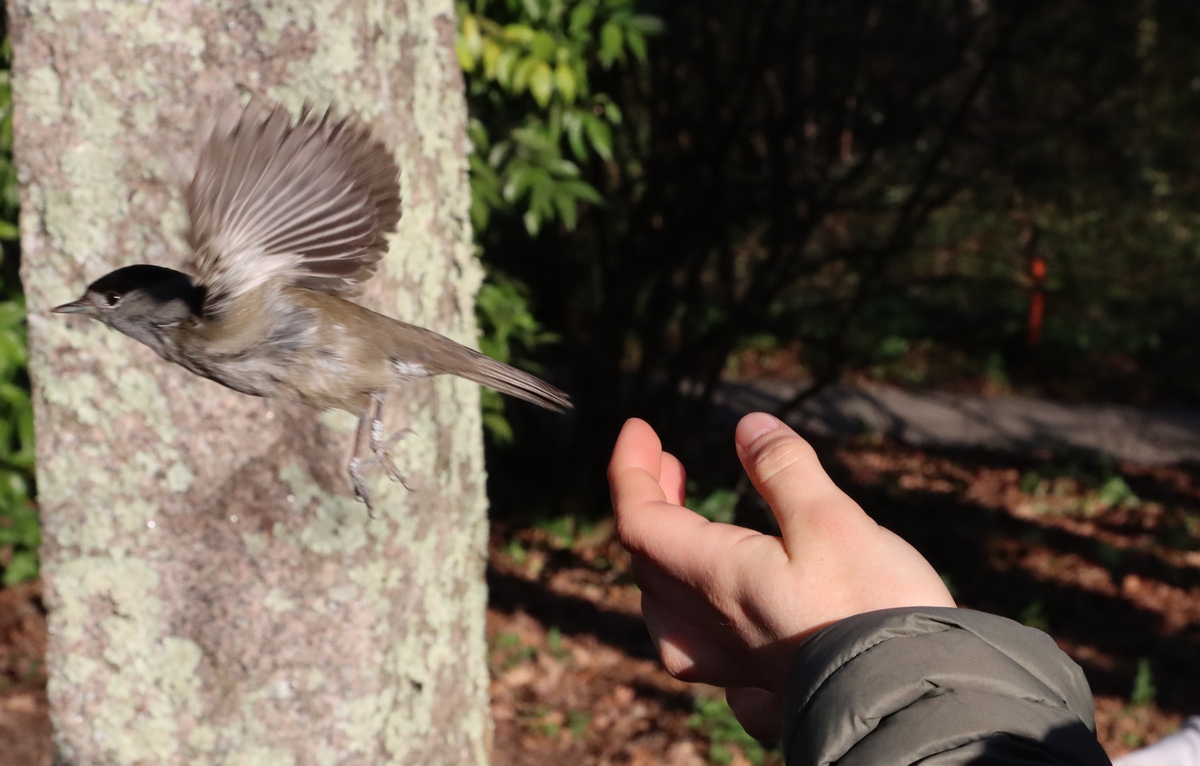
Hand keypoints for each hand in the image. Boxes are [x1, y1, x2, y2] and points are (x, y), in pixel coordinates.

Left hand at [608, 412, 954, 739]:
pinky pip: (701, 651)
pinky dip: (694, 613)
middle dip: (649, 500)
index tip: (638, 429)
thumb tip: (748, 426)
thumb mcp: (830, 519)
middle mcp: (711, 624)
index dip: (630, 469)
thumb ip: (784, 470)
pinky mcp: (764, 685)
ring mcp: (732, 662)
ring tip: (684, 528)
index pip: (638, 519)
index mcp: (713, 576)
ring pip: (667, 610)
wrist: (912, 702)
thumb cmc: (871, 608)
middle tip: (669, 463)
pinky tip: (719, 615)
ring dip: (665, 557)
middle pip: (649, 559)